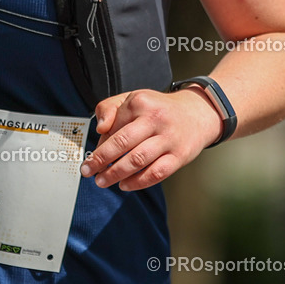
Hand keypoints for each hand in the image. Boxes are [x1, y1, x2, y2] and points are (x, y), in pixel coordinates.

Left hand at [80, 86, 223, 190]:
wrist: (197, 113)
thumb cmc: (158, 109)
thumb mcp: (133, 98)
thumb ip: (109, 109)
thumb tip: (100, 129)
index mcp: (140, 102)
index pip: (112, 127)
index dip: (99, 145)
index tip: (90, 158)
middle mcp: (155, 118)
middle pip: (122, 142)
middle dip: (101, 160)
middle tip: (87, 171)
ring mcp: (169, 138)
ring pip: (137, 160)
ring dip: (116, 174)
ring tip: (102, 181)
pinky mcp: (179, 156)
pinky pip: (156, 173)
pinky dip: (138, 182)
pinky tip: (125, 185)